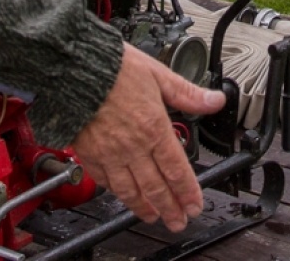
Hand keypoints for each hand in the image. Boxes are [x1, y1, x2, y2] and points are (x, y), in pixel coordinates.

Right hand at [72, 45, 226, 231]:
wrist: (75, 68)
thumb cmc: (114, 68)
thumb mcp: (158, 75)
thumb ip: (187, 93)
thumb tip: (214, 101)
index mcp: (154, 128)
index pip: (177, 170)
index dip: (188, 192)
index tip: (195, 204)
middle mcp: (133, 146)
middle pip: (156, 187)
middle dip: (170, 208)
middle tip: (179, 221)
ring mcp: (109, 153)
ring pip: (129, 190)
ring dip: (144, 207)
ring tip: (154, 216)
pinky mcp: (89, 154)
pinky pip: (104, 181)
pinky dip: (116, 192)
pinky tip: (122, 195)